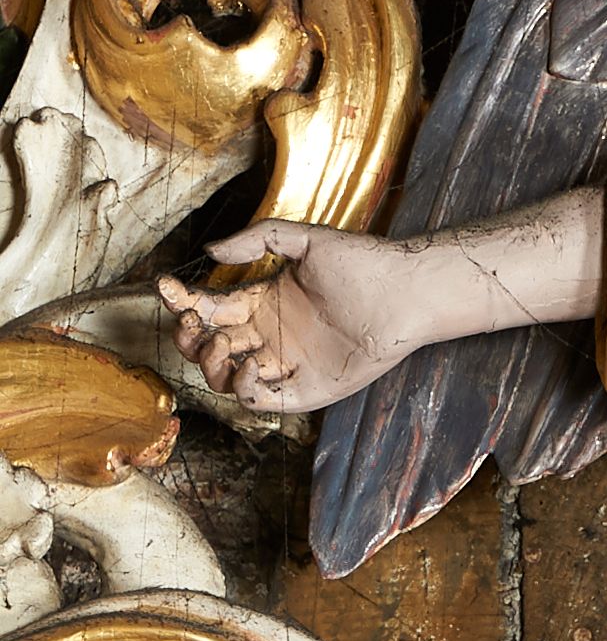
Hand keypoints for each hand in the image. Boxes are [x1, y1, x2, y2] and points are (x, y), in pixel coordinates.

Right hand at [158, 220, 423, 413]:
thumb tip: (210, 252)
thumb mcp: (303, 240)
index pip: (209, 308)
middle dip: (189, 338)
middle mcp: (269, 336)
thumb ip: (256, 240)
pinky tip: (249, 364)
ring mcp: (286, 364)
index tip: (167, 287)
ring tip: (218, 343)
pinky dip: (245, 389)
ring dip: (211, 365)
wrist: (404, 292)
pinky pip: (262, 400)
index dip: (183, 301)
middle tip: (191, 323)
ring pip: (227, 378)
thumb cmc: (362, 263)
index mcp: (262, 302)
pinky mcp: (307, 390)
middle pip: (208, 347)